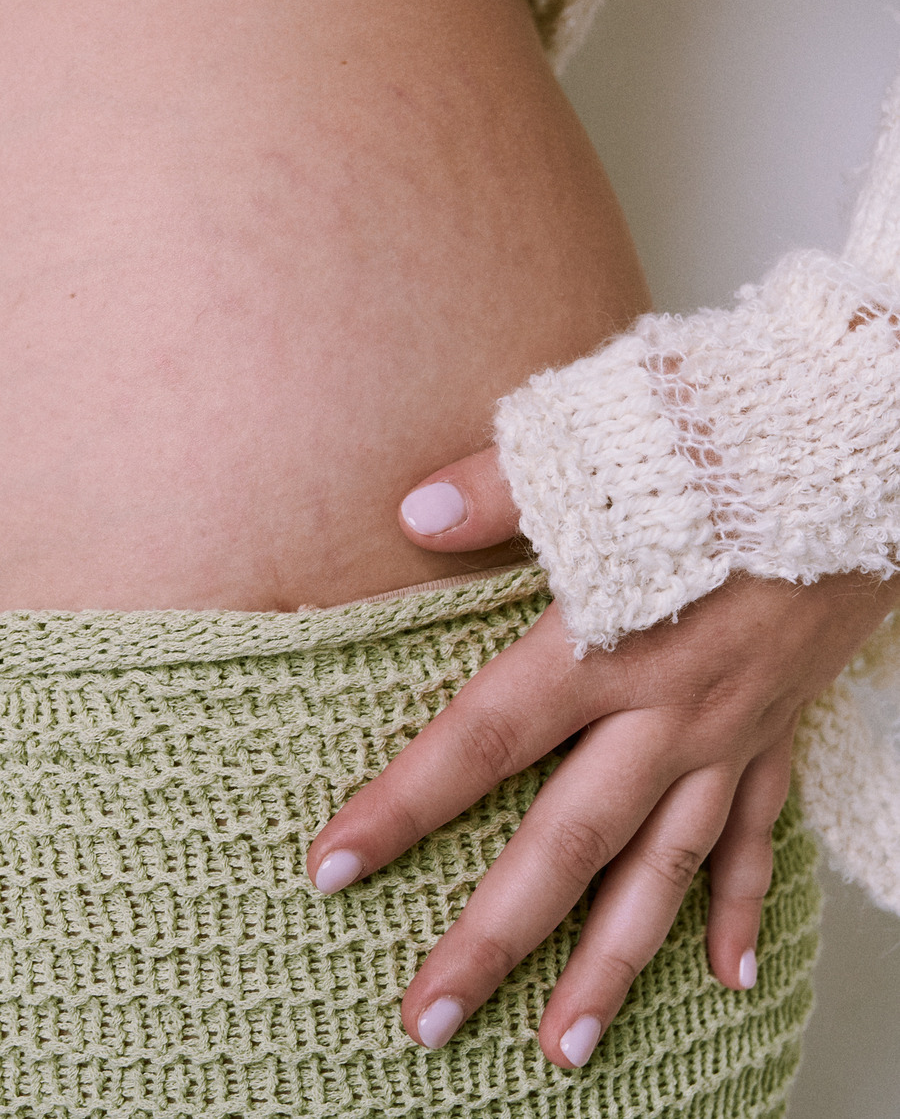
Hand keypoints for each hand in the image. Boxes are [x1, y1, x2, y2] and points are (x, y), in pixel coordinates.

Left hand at [307, 446, 899, 1067]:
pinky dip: (740, 908)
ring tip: (562, 1049)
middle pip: (568, 842)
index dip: (404, 804)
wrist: (870, 462)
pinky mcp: (777, 736)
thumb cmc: (740, 449)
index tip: (334, 869)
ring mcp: (729, 737)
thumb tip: (410, 510)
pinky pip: (755, 837)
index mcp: (610, 642)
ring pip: (662, 870)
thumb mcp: (617, 449)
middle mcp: (667, 712)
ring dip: (613, 964)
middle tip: (427, 1022)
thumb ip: (506, 488)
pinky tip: (729, 979)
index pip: (484, 737)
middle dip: (496, 937)